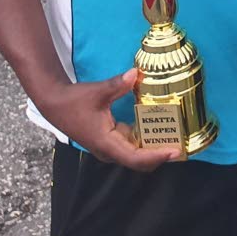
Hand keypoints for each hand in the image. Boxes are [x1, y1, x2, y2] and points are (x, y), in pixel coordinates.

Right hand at [35, 69, 182, 169]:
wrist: (55, 104)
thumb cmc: (75, 101)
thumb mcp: (97, 92)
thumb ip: (117, 84)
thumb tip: (136, 74)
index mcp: (107, 144)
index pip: (136, 158)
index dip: (157, 157)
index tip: (175, 151)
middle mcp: (110, 151)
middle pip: (139, 161)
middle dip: (160, 155)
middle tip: (181, 145)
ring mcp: (110, 147)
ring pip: (136, 155)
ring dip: (154, 149)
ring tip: (175, 138)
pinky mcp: (110, 140)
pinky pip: (131, 145)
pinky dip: (146, 140)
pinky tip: (159, 129)